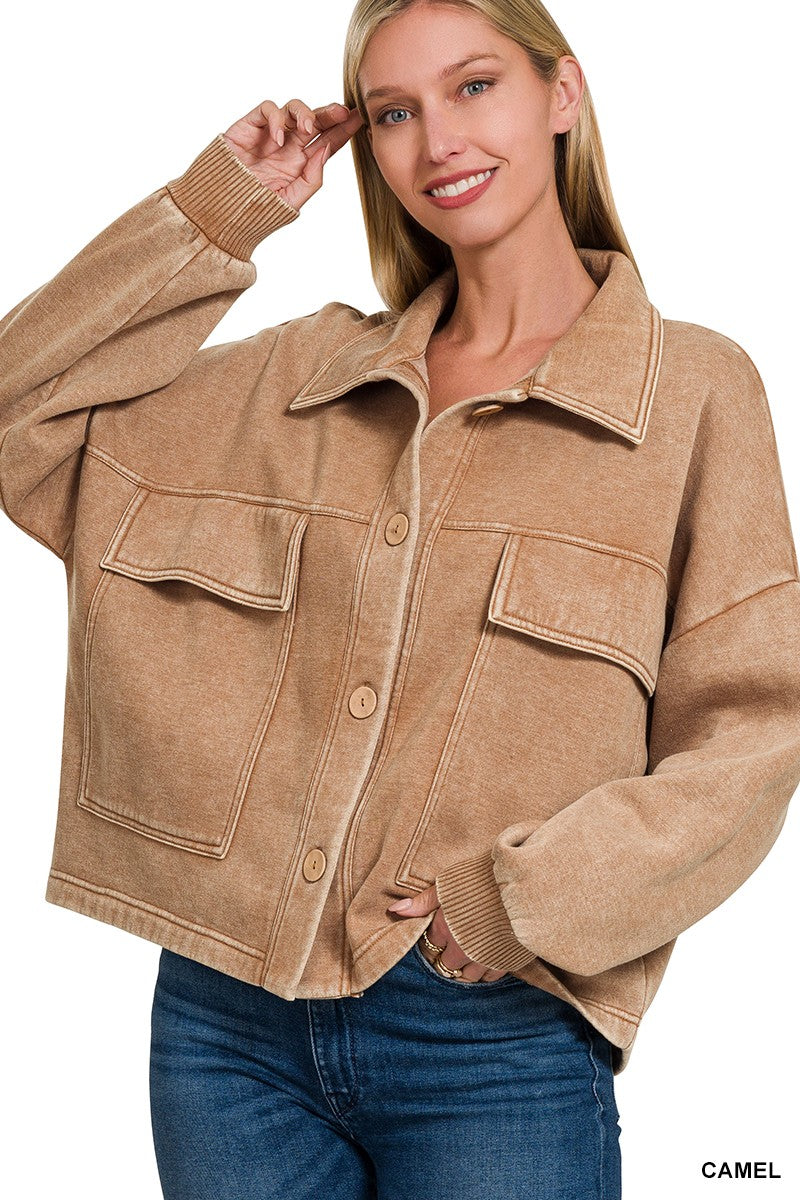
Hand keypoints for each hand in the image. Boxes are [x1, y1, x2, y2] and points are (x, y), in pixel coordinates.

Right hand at [222, 97, 362, 210]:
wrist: (222, 210)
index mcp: (302, 162)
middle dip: (330, 113)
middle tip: (341, 112)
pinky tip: (279, 140)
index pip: (327, 141)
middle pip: (315, 120)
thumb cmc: (257, 209)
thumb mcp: (292, 200)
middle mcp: (289, 145)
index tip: (358, 119)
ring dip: (305, 114)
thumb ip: (312, 178)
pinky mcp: (251, 126)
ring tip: (308, 129)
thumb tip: (325, 150)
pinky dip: (276, 120)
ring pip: (293, 109)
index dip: (343, 129)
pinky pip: (268, 110)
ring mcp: (271, 134)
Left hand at [387, 884, 507, 981]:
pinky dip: (485, 972)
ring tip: (467, 956)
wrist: (521, 885)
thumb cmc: (482, 879)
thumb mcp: (448, 885)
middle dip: (446, 959)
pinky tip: (486, 960)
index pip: (429, 947)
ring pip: (467, 977)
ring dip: (464, 969)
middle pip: (446, 966)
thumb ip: (423, 901)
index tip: (437, 935)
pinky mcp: (506, 961)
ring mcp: (484, 958)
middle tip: (451, 948)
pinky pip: (490, 978)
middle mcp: (462, 949)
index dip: (431, 941)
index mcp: (445, 929)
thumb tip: (394, 910)